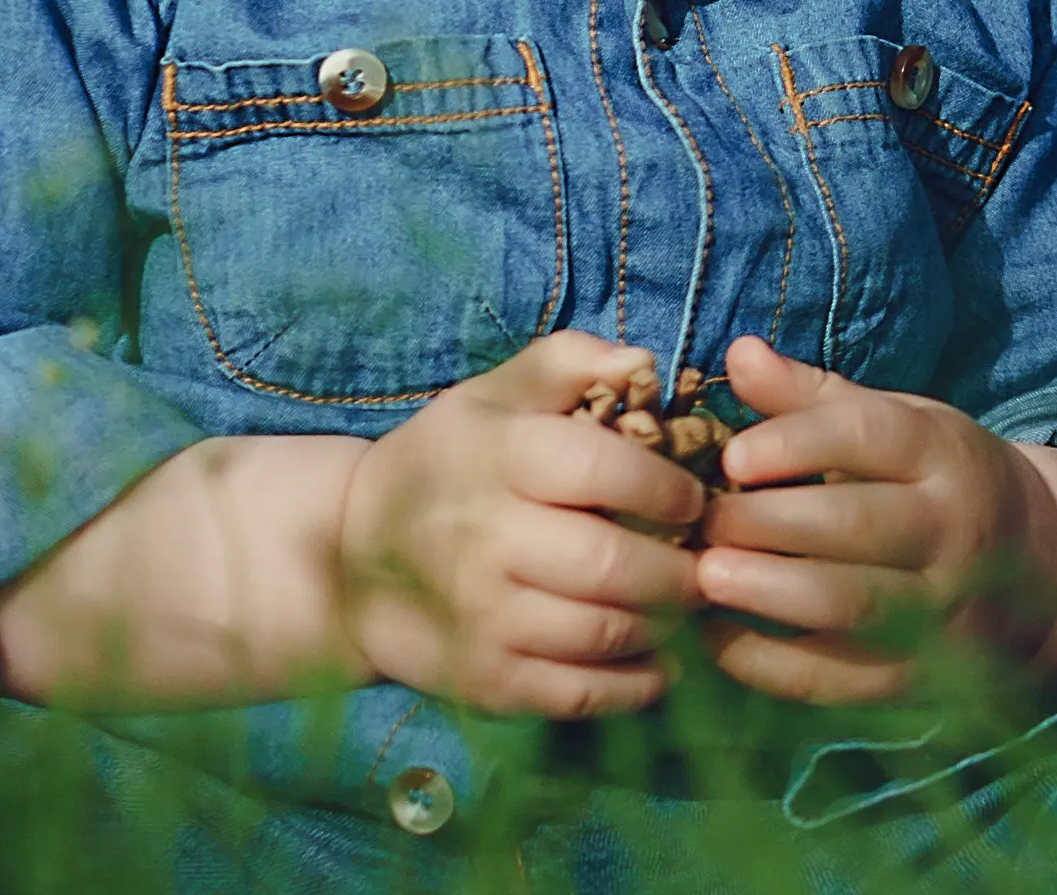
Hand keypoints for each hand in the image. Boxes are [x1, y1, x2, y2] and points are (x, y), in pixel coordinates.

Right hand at [322, 328, 718, 716]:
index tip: (692, 500)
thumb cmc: (446, 463)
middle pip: (612, 564)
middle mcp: (487, 540)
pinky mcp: (484, 682)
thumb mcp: (494, 395)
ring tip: (685, 606)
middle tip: (708, 564)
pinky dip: (635, 686)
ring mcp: (483, 619)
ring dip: (665, 624)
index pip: (603, 470)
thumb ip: (569, 362)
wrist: (349, 558)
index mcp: (498, 458)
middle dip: (680, 569)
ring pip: (602, 633)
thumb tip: (645, 362)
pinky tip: (660, 664)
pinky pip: (577, 694)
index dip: (666, 488)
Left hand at [679, 337, 1056, 703]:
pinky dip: (771, 665)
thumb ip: (812, 395)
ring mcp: (937, 608)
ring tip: (703, 578)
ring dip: (770, 593)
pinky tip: (716, 639)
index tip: (732, 457)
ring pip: (852, 603)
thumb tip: (739, 352)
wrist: (1039, 568)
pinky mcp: (914, 675)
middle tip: (700, 522)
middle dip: (768, 523)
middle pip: (858, 523)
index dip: (798, 442)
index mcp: (942, 454)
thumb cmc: (936, 479)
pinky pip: (838, 677)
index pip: (872, 437)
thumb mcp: (897, 422)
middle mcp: (949, 529)